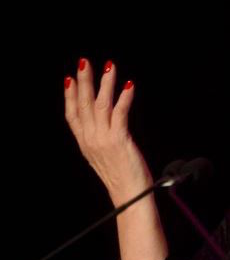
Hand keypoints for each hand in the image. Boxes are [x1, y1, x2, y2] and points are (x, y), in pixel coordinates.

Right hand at [64, 58, 152, 206]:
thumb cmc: (123, 178)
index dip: (69, 96)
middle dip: (84, 82)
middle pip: (83, 105)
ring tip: (108, 67)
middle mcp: (91, 140)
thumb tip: (107, 124)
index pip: (72, 115)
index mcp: (85, 144)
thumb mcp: (105, 157)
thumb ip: (102, 139)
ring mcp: (103, 140)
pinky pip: (120, 114)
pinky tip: (129, 85)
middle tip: (84, 62)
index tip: (69, 78)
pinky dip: (124, 97)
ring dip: (104, 84)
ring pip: (100, 105)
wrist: (130, 197)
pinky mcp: (119, 140)